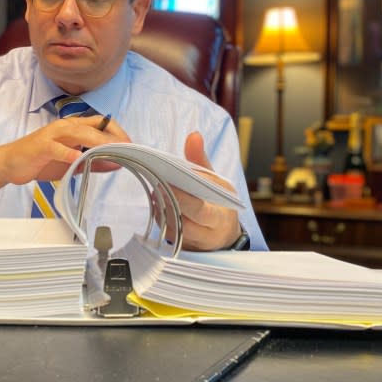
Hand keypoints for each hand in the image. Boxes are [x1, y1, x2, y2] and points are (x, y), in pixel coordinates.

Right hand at [0, 115, 128, 206]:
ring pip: (79, 133)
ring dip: (97, 142)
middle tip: (128, 149)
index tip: (131, 144)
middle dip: (113, 137)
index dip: (118, 131)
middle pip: (94, 126)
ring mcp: (53, 134)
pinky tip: (77, 159)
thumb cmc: (42, 160)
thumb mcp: (71, 163)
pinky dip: (68, 153)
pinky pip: (57, 148)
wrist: (11, 163)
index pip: (101, 123)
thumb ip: (93, 162)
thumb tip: (117, 163)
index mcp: (74, 127)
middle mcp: (65, 127)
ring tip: (112, 151)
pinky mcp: (41, 145)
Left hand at [162, 132, 240, 251]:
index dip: (183, 198)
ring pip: (172, 228)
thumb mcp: (217, 180)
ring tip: (157, 189)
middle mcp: (207, 234)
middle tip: (158, 184)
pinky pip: (167, 233)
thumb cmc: (219, 202)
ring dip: (162, 209)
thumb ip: (201, 159)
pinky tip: (158, 200)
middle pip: (184, 222)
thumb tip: (194, 136)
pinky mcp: (181, 246)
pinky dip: (161, 216)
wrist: (224, 233)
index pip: (201, 210)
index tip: (169, 182)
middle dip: (169, 202)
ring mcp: (192, 243)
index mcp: (220, 217)